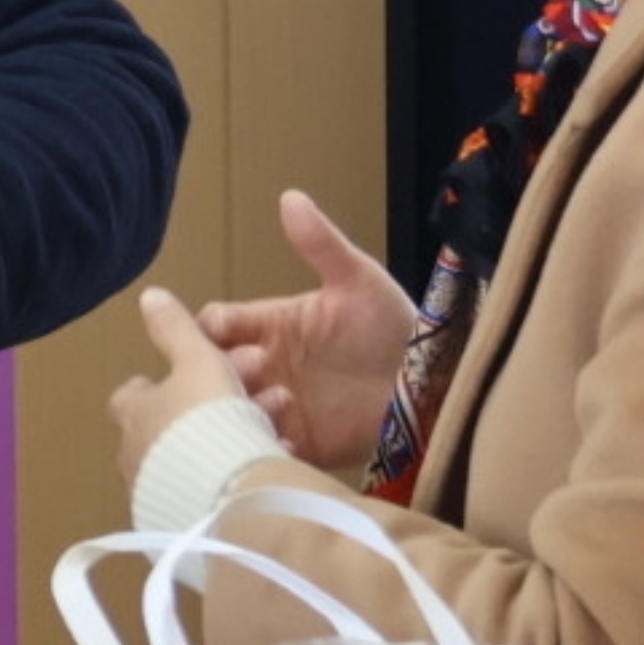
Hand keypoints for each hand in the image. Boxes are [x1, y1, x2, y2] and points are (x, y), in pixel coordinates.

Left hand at [106, 283, 267, 495]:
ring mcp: (157, 496)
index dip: (162, 383)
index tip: (194, 375)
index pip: (132, 394)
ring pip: (195, 460)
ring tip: (272, 429)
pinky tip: (269, 468)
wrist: (228, 498)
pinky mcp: (183, 527)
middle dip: (209, 408)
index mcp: (132, 414)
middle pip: (169, 427)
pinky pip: (210, 494)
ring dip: (228, 440)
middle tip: (254, 394)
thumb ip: (175, 328)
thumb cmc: (209, 420)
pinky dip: (235, 478)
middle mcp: (136, 457)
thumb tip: (149, 296)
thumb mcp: (198, 360)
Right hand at [192, 188, 417, 473]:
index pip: (216, 324)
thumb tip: (290, 196)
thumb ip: (322, 244)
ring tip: (281, 403)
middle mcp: (268, 366)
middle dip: (223, 371)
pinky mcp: (301, 443)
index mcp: (272, 325)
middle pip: (215, 370)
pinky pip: (264, 448)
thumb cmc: (395, 327)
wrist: (434, 388)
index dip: (209, 329)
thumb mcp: (359, 281)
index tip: (220, 334)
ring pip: (234, 413)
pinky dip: (263, 445)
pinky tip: (284, 437)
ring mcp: (281, 406)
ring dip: (244, 409)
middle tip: (256, 370)